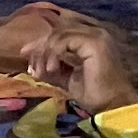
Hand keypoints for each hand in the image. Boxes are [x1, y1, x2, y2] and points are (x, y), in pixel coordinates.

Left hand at [23, 22, 137, 113]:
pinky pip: (64, 41)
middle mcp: (94, 33)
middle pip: (57, 32)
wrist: (113, 105)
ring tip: (42, 72)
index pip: (60, 34)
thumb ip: (53, 67)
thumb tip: (34, 65)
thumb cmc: (95, 95)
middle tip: (30, 64)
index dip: (40, 43)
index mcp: (89, 40)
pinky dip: (53, 53)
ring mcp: (95, 36)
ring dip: (45, 53)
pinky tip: (52, 69)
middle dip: (39, 47)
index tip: (24, 55)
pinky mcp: (94, 42)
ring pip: (58, 35)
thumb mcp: (67, 78)